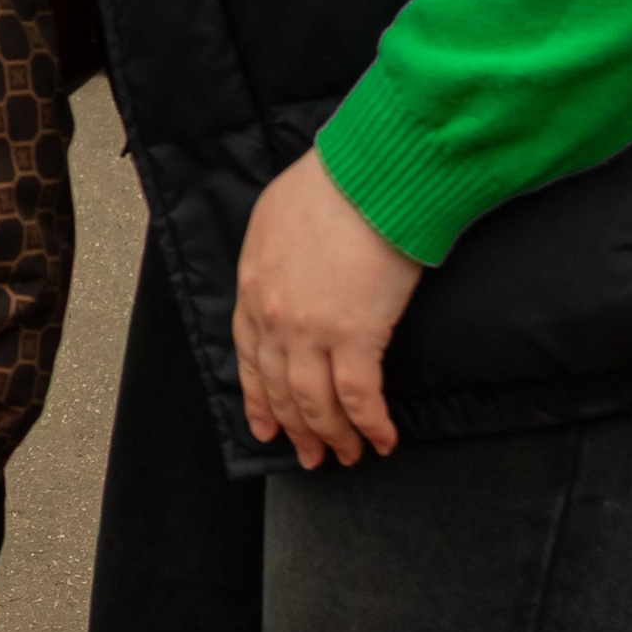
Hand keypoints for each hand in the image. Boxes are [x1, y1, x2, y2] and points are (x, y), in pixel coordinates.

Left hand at [232, 150, 423, 469]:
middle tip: (310, 456)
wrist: (370, 175)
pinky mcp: (356, 336)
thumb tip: (285, 277)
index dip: (258, 397)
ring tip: (348, 456)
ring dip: (332, 436)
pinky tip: (382, 440)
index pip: (249, 357)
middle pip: (280, 387)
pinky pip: (360, 398)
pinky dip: (371, 425)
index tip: (266, 425)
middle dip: (295, 428)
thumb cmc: (333, 183)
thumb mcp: (275, 218)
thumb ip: (273, 258)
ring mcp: (311, 330)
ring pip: (315, 402)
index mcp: (252, 286)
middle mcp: (273, 316)